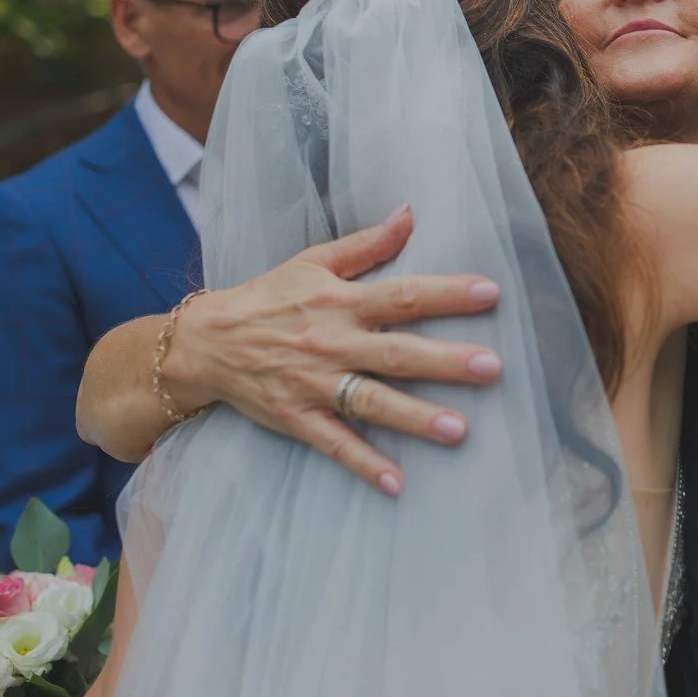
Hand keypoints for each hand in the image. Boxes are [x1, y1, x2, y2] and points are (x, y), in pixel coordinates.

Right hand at [163, 206, 502, 494]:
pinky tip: (397, 484)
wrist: (205, 343)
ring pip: (371, 402)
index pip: (403, 295)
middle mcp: (332, 344)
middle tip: (492, 367)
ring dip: (415, 418)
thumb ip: (367, 243)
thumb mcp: (313, 261)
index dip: (446, 293)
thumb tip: (410, 212)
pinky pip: (335, 445)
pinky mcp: (298, 418)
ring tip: (459, 430)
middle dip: (445, 362)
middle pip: (396, 353)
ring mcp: (315, 385)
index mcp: (341, 302)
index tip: (490, 292)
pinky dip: (364, 464)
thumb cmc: (268, 297)